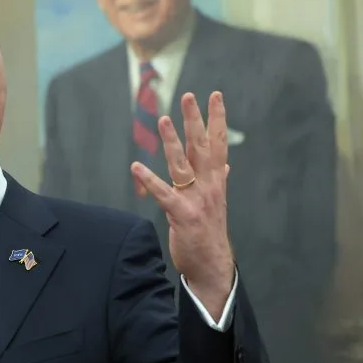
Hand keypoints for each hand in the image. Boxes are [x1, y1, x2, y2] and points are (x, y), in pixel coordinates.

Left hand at [130, 92, 234, 315]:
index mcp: (215, 182)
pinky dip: (149, 180)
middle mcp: (209, 186)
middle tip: (189, 96)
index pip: (218, 144)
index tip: (215, 96)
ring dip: (172, 141)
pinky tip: (136, 166)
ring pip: (183, 164)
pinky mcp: (182, 215)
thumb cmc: (210, 233)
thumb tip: (226, 166)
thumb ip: (218, 181)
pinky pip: (164, 194)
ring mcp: (196, 200)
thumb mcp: (217, 203)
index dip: (217, 119)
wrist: (212, 266)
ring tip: (163, 119)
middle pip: (202, 147)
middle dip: (195, 120)